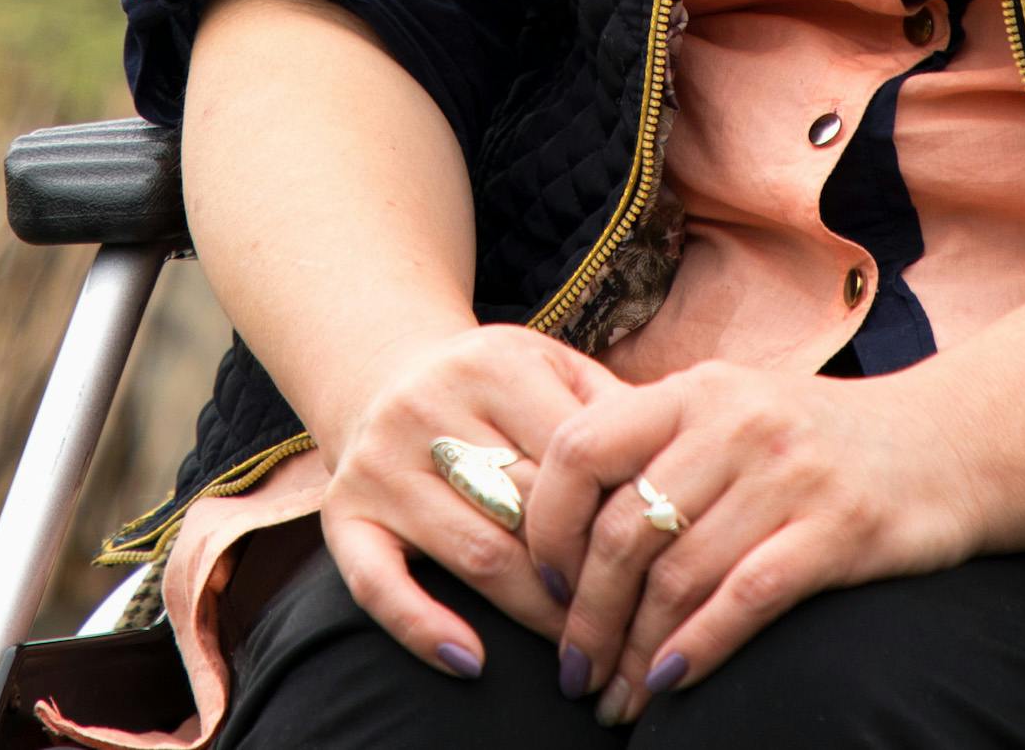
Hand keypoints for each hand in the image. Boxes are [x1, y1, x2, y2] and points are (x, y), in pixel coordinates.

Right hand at [316, 322, 623, 678]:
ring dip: (535, 611)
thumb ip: (615, 409)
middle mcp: (428, 406)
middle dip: (586, 575)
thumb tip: (680, 475)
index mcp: (495, 364)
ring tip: (578, 643)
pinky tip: (473, 660)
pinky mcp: (344, 513)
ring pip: (476, 553)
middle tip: (630, 621)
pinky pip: (378, 584)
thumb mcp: (553, 369)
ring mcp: (380, 463)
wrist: (384, 371)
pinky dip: (423, 628)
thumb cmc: (497, 386)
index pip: (574, 458)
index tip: (658, 563)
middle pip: (530, 511)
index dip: (620, 518)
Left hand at [519, 362, 986, 721]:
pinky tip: (671, 684)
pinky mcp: (840, 527)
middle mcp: (736, 421)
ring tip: (617, 698)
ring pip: (678, 577)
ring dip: (636, 652)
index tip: (545, 586)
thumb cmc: (818, 440)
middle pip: (624, 532)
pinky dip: (698, 649)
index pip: (580, 449)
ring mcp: (789, 473)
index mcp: (695, 389)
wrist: (950, 442)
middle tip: (573, 673)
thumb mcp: (733, 409)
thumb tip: (556, 518)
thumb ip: (659, 445)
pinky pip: (745, 598)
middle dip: (587, 618)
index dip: (546, 525)